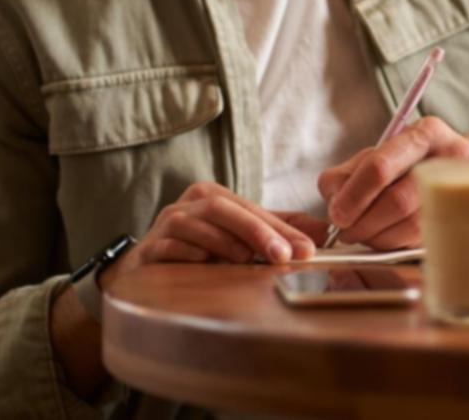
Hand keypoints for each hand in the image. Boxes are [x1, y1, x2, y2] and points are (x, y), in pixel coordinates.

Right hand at [102, 181, 324, 286]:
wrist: (146, 270)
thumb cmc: (199, 250)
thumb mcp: (239, 236)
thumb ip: (276, 231)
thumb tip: (322, 232)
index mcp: (211, 197)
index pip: (250, 208)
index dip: (280, 228)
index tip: (306, 248)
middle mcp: (187, 205)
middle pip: (224, 209)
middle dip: (257, 231)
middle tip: (284, 255)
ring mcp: (164, 226)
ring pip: (195, 224)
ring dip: (225, 242)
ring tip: (248, 259)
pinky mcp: (148, 250)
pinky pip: (169, 246)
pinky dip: (190, 254)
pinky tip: (207, 263)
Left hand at [318, 116, 468, 248]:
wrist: (463, 172)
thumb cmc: (411, 164)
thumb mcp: (377, 156)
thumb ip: (347, 175)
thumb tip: (335, 202)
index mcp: (425, 133)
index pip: (380, 167)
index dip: (353, 196)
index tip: (337, 215)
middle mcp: (450, 158)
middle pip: (397, 201)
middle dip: (364, 223)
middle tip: (346, 232)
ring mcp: (462, 190)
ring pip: (411, 226)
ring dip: (378, 238)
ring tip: (365, 234)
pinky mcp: (464, 218)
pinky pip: (422, 240)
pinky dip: (397, 243)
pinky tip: (387, 236)